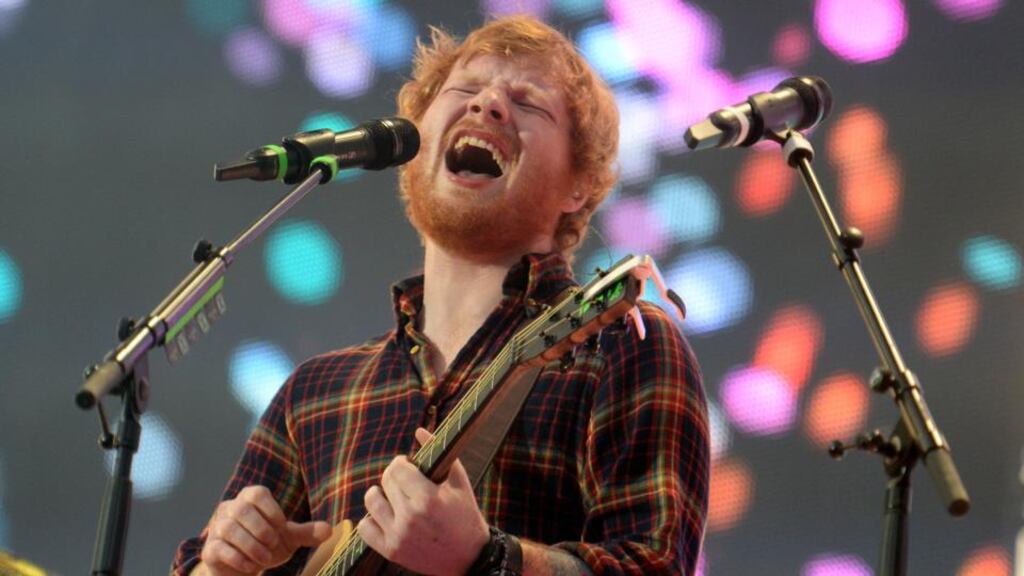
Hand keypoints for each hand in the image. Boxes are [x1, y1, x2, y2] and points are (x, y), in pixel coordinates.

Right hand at [198, 485, 330, 574]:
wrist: (244, 567)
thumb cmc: (267, 544)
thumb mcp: (288, 538)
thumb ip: (306, 532)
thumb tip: (328, 530)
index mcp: (249, 499)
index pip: (257, 493)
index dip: (271, 510)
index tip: (282, 527)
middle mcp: (229, 508)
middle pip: (241, 510)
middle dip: (261, 530)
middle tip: (273, 545)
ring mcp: (217, 528)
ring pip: (229, 529)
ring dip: (251, 546)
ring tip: (266, 559)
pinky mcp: (210, 549)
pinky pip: (219, 549)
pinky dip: (239, 559)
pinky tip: (252, 566)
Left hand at [357, 428, 490, 574]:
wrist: (469, 558)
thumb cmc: (466, 515)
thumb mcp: (459, 482)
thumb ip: (439, 453)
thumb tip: (418, 431)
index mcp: (428, 498)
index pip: (398, 468)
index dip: (403, 462)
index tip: (409, 465)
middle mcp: (410, 518)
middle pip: (386, 481)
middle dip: (395, 476)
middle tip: (406, 482)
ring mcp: (398, 536)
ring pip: (371, 501)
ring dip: (380, 494)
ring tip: (393, 496)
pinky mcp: (391, 551)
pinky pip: (365, 527)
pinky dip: (372, 519)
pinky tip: (386, 516)